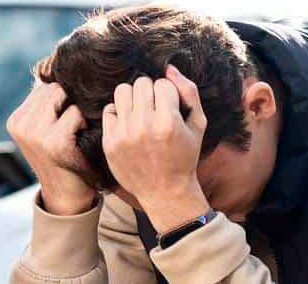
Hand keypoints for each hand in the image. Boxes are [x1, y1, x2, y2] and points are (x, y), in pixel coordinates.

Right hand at [7, 82, 96, 215]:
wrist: (66, 196)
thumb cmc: (61, 158)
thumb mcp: (44, 129)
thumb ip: (45, 103)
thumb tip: (53, 65)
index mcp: (15, 121)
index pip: (43, 87)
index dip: (60, 98)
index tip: (63, 119)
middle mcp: (20, 126)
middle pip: (53, 88)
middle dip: (67, 102)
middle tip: (72, 125)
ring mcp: (34, 135)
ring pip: (64, 97)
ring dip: (76, 112)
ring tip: (75, 131)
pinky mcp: (53, 143)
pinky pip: (75, 114)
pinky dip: (82, 123)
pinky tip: (79, 139)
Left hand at [102, 65, 210, 232]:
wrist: (165, 191)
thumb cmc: (184, 156)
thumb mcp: (198, 124)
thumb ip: (189, 92)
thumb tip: (169, 67)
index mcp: (168, 121)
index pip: (162, 83)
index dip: (168, 94)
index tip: (170, 109)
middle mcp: (144, 126)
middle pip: (141, 83)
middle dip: (150, 93)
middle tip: (154, 109)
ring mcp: (124, 134)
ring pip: (122, 91)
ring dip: (132, 98)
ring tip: (140, 112)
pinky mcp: (110, 142)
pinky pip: (109, 109)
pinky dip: (119, 114)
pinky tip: (129, 125)